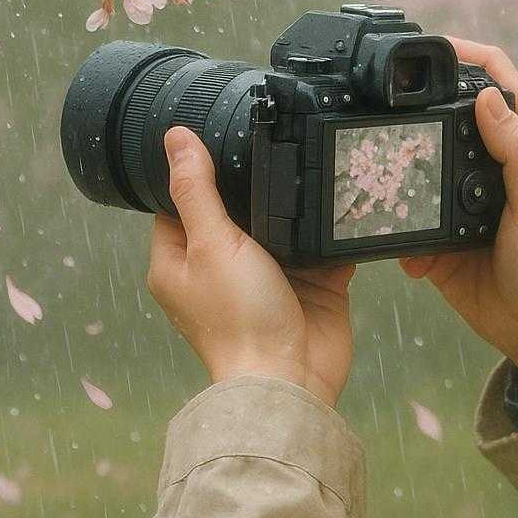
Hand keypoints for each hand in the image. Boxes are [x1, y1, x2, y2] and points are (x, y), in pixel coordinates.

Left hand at [147, 126, 354, 406]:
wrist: (292, 384)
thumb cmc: (237, 319)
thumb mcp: (210, 243)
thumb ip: (197, 190)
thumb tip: (174, 137)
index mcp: (179, 260)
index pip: (178, 202)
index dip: (195, 171)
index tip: (216, 133)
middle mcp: (219, 267)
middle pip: (235, 209)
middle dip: (254, 181)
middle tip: (273, 133)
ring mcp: (266, 277)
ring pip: (280, 225)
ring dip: (295, 202)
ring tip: (311, 152)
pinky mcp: (308, 286)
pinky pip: (319, 247)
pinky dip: (329, 227)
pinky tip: (343, 192)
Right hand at [400, 39, 517, 385]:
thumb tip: (488, 98)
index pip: (494, 77)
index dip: (464, 54)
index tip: (427, 48)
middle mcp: (486, 158)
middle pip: (443, 110)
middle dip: (412, 106)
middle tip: (378, 105)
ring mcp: (457, 191)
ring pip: (415, 157)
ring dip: (395, 167)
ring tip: (373, 174)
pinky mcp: (435, 226)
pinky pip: (404, 213)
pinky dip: (396, 225)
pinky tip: (399, 243)